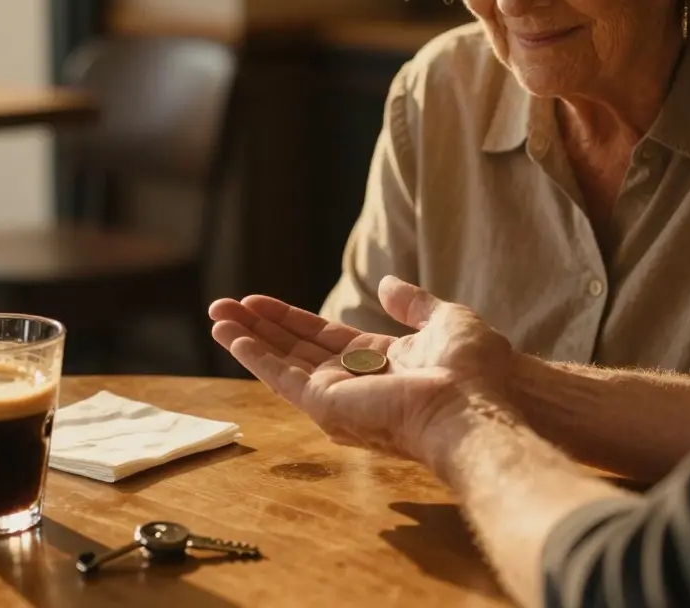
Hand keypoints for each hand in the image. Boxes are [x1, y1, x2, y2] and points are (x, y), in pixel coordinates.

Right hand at [207, 276, 516, 465]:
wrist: (473, 404)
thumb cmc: (471, 370)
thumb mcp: (446, 319)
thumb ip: (413, 303)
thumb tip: (387, 284)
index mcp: (384, 363)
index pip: (326, 338)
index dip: (292, 318)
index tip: (260, 302)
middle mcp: (356, 383)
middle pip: (296, 349)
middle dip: (260, 326)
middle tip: (223, 305)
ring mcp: (339, 397)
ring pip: (282, 362)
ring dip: (247, 337)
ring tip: (216, 314)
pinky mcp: (326, 405)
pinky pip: (282, 377)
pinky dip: (253, 355)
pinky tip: (229, 335)